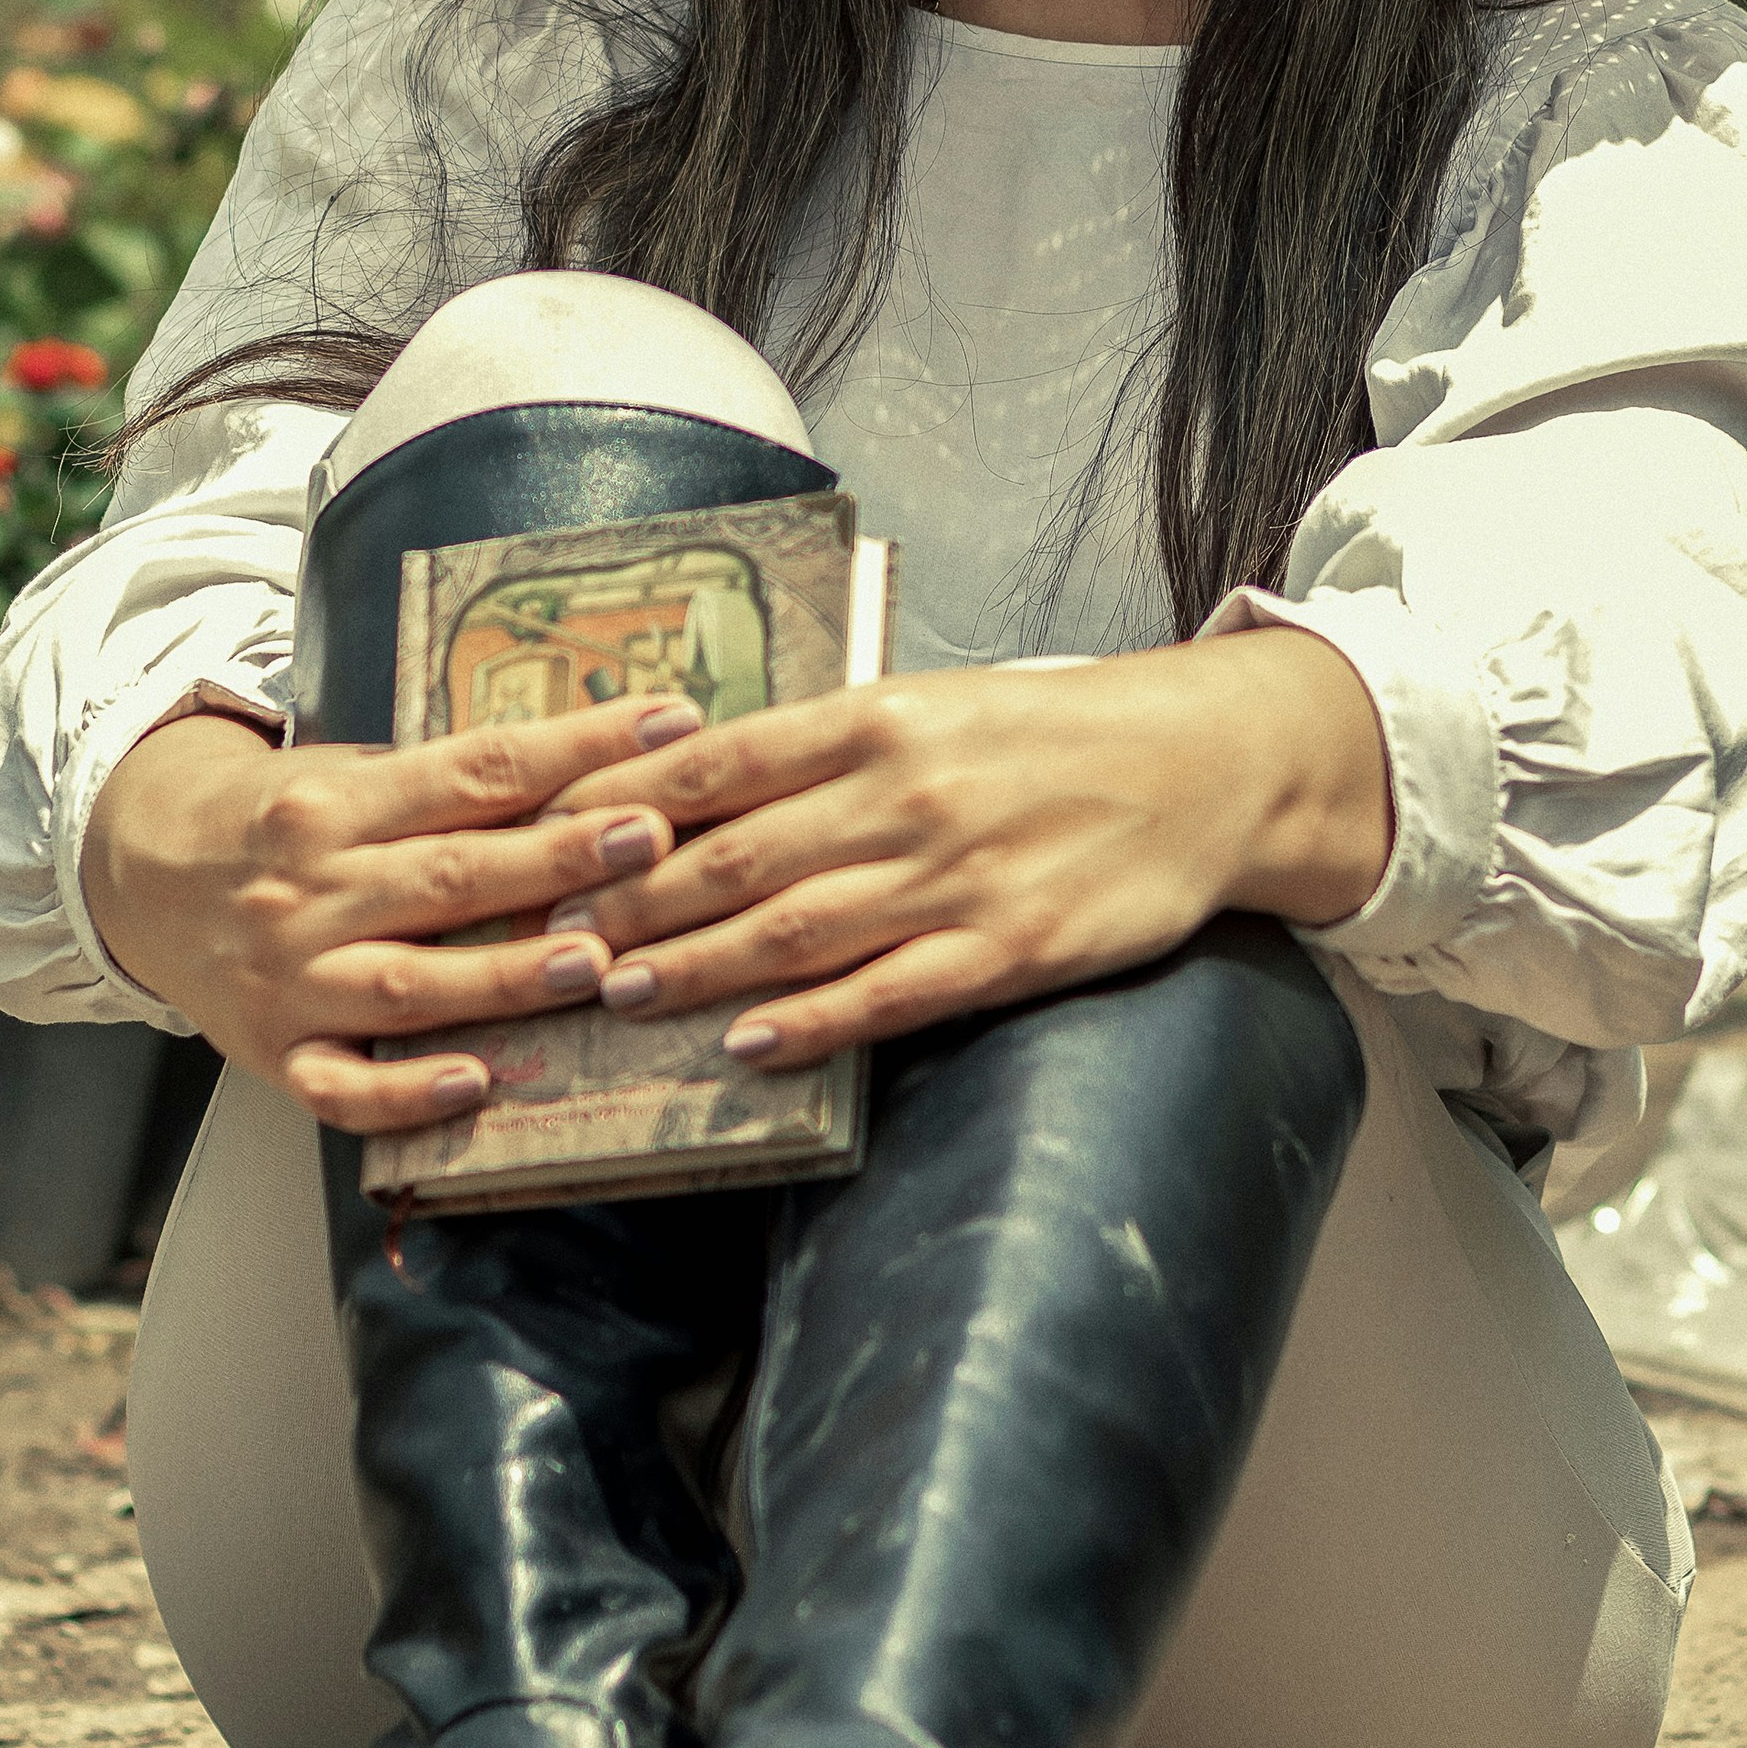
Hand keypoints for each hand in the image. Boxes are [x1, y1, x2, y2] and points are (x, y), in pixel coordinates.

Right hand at [78, 693, 700, 1130]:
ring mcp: (288, 978)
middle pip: (448, 874)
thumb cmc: (275, 822)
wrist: (133, 875)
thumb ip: (444, 784)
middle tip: (650, 838)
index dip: (575, 747)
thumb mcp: (342, 775)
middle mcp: (309, 889)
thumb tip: (591, 760)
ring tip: (594, 963)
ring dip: (504, 978)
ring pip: (406, 983)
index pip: (475, 769)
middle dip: (555, 858)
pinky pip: (341, 1087)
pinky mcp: (273, 1052)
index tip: (666, 728)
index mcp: (334, 803)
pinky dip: (405, 1094)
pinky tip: (474, 1085)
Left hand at [542, 627, 1390, 1066]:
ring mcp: (957, 874)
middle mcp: (905, 792)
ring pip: (796, 927)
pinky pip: (891, 993)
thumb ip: (823, 746)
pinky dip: (813, 1020)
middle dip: (632, 898)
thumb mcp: (932, 705)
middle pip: (736, 852)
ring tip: (617, 989)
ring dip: (696, 964)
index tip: (545, 836)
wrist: (1202, 765)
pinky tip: (748, 1042)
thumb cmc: (1050, 734)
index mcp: (877, 717)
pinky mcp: (1009, 947)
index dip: (618, 805)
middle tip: (552, 933)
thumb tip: (692, 778)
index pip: (717, 762)